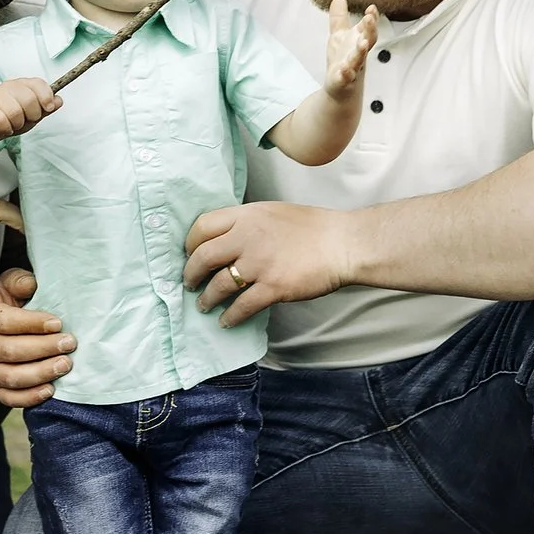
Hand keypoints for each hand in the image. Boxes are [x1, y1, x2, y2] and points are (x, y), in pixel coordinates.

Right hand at [0, 76, 60, 143]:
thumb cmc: (12, 119)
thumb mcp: (33, 114)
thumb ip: (46, 108)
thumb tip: (59, 101)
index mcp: (23, 84)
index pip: (39, 84)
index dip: (46, 97)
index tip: (47, 108)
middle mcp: (9, 86)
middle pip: (30, 100)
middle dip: (32, 116)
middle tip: (25, 120)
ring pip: (15, 112)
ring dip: (17, 124)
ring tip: (13, 124)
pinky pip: (1, 120)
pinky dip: (6, 128)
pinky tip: (4, 127)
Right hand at [0, 267, 76, 406]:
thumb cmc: (7, 304)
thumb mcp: (9, 284)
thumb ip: (18, 280)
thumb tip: (30, 285)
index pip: (5, 322)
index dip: (33, 323)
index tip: (58, 323)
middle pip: (11, 351)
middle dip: (44, 348)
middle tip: (69, 344)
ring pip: (12, 377)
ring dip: (41, 373)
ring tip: (65, 364)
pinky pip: (10, 398)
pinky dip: (30, 397)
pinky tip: (50, 390)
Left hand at [183, 202, 358, 325]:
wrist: (343, 243)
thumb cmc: (313, 228)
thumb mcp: (273, 212)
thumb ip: (247, 223)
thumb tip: (226, 239)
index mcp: (247, 215)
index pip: (202, 226)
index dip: (190, 243)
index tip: (190, 254)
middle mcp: (247, 237)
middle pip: (203, 256)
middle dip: (191, 274)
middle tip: (189, 284)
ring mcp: (259, 263)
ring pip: (218, 284)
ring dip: (207, 298)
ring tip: (204, 305)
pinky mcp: (272, 287)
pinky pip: (241, 306)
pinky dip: (230, 316)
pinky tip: (226, 321)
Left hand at [322, 0, 380, 96]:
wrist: (340, 88)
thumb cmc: (343, 60)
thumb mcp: (339, 36)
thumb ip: (339, 18)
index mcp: (358, 41)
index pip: (368, 28)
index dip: (371, 19)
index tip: (372, 8)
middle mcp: (359, 53)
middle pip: (368, 41)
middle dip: (370, 30)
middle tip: (369, 19)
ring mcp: (353, 68)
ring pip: (359, 59)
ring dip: (361, 50)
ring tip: (362, 43)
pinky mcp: (344, 81)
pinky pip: (346, 77)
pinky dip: (346, 72)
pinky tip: (344, 68)